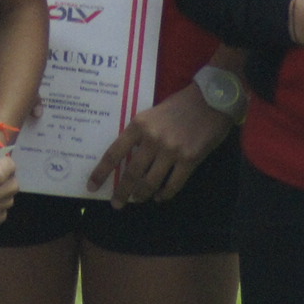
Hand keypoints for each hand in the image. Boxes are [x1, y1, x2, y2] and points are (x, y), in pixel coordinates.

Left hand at [89, 82, 234, 207]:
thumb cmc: (180, 104)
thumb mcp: (153, 114)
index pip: (114, 153)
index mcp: (139, 125)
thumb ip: (141, 133)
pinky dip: (164, 194)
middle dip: (122, 193)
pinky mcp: (190, 159)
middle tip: (117, 204)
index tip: (91, 186)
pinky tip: (160, 197)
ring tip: (138, 200)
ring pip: (150, 183)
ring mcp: (171, 150)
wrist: (212, 99)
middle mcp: (152, 139)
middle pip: (132, 174)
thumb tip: (128, 158)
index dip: (101, 172)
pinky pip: (173, 185)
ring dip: (142, 195)